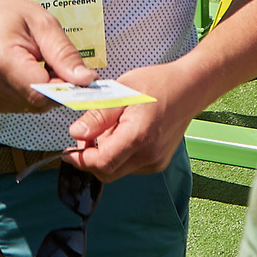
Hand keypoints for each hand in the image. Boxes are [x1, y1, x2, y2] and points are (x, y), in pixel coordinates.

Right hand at [0, 0, 94, 113]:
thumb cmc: (6, 13)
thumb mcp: (42, 22)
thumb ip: (64, 54)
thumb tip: (86, 79)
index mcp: (1, 59)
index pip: (42, 92)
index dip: (65, 86)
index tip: (78, 75)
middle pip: (39, 101)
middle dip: (57, 86)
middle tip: (55, 61)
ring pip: (34, 106)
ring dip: (45, 89)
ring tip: (39, 62)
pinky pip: (24, 105)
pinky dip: (33, 92)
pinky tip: (29, 71)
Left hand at [64, 61, 195, 180]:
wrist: (189, 89)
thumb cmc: (157, 84)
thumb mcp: (121, 91)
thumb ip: (98, 115)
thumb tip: (76, 133)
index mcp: (138, 135)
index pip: (102, 163)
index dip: (80, 160)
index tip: (68, 152)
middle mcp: (149, 155)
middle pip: (107, 172)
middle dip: (90, 159)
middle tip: (85, 137)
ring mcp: (155, 162)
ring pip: (117, 170)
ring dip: (105, 156)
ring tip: (109, 129)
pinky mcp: (158, 163)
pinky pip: (129, 166)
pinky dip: (119, 155)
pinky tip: (123, 134)